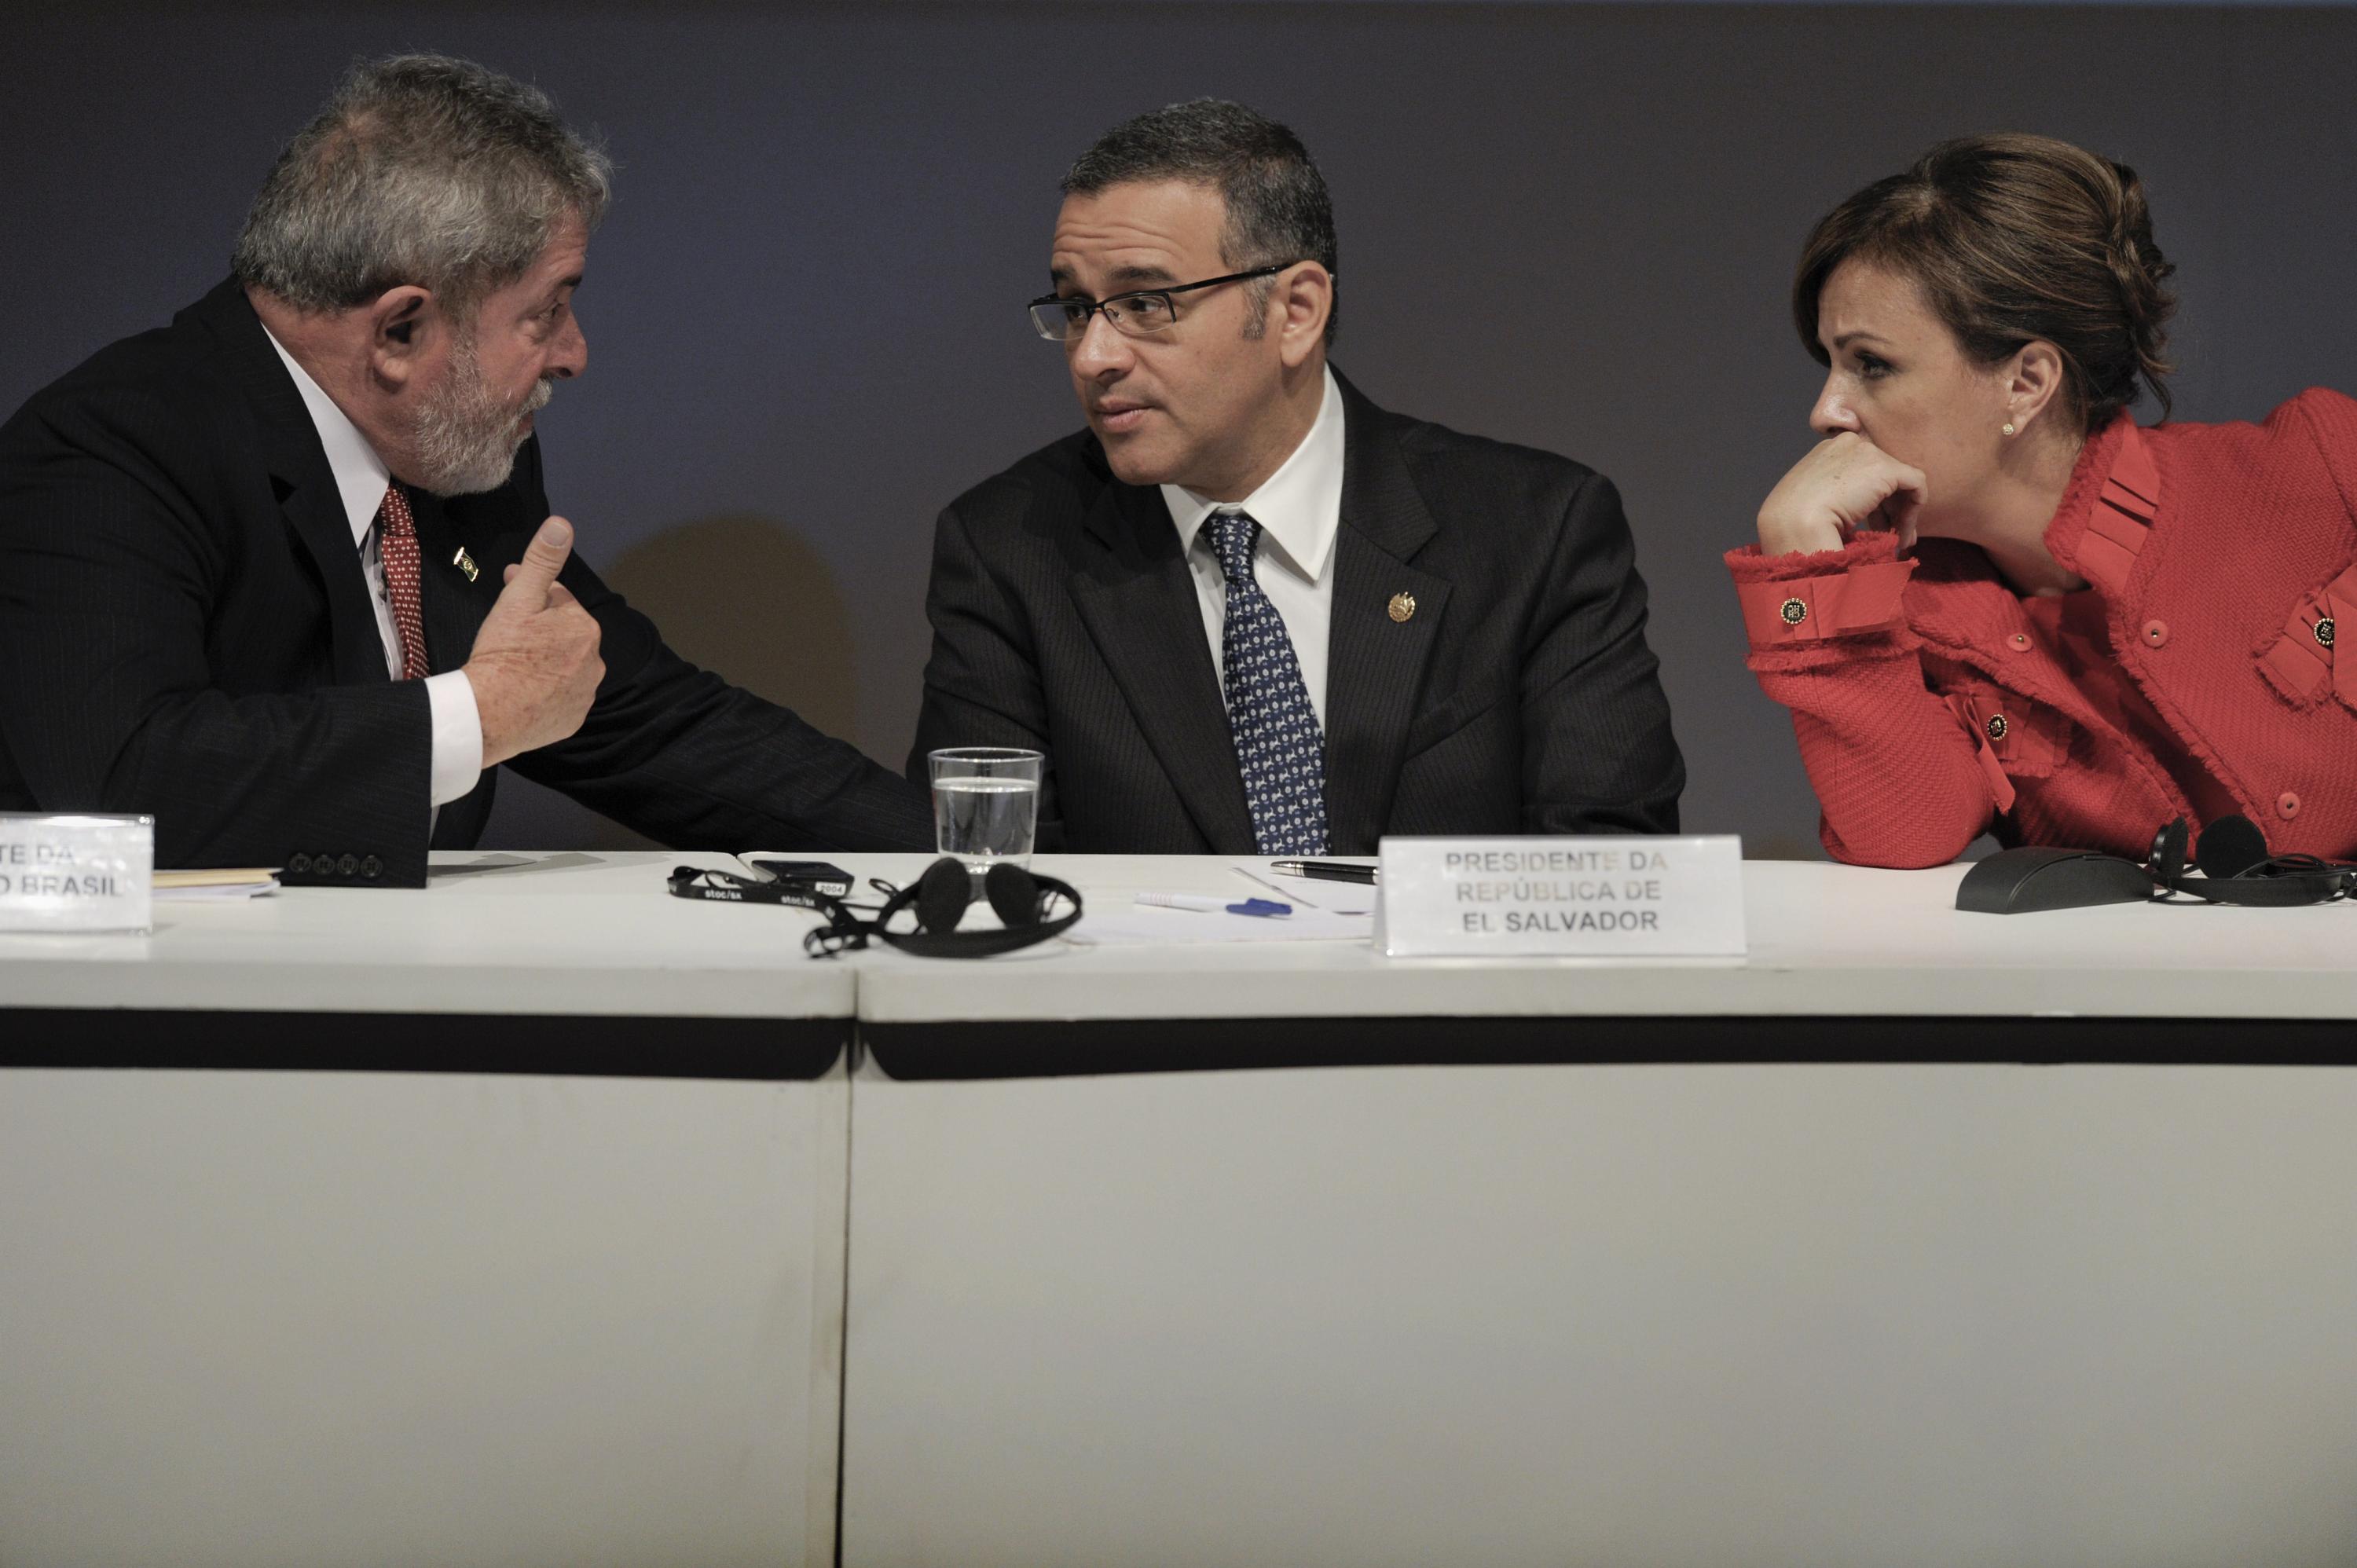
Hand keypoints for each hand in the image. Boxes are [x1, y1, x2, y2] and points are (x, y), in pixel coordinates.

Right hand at [462, 516, 604, 767]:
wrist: (489, 713)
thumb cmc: (503, 652)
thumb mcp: (519, 598)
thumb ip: (542, 561)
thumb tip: (562, 525)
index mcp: (584, 627)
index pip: (557, 600)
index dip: (531, 594)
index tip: (509, 592)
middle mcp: (595, 661)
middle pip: (561, 634)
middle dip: (539, 627)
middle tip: (506, 633)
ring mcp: (584, 694)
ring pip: (562, 666)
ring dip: (544, 659)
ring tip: (513, 663)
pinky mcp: (572, 720)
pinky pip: (559, 698)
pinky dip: (545, 690)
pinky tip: (522, 689)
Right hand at [1755, 432, 1927, 555]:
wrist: (1793, 522)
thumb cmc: (1793, 522)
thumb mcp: (1812, 501)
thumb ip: (1836, 495)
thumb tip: (1860, 508)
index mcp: (1828, 451)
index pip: (1861, 470)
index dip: (1871, 500)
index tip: (1871, 526)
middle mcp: (1849, 443)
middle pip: (1882, 475)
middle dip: (1890, 508)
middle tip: (1892, 536)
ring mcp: (1867, 453)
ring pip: (1900, 481)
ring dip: (1902, 514)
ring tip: (1898, 542)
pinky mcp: (1885, 468)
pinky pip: (1916, 485)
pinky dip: (1914, 512)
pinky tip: (1903, 535)